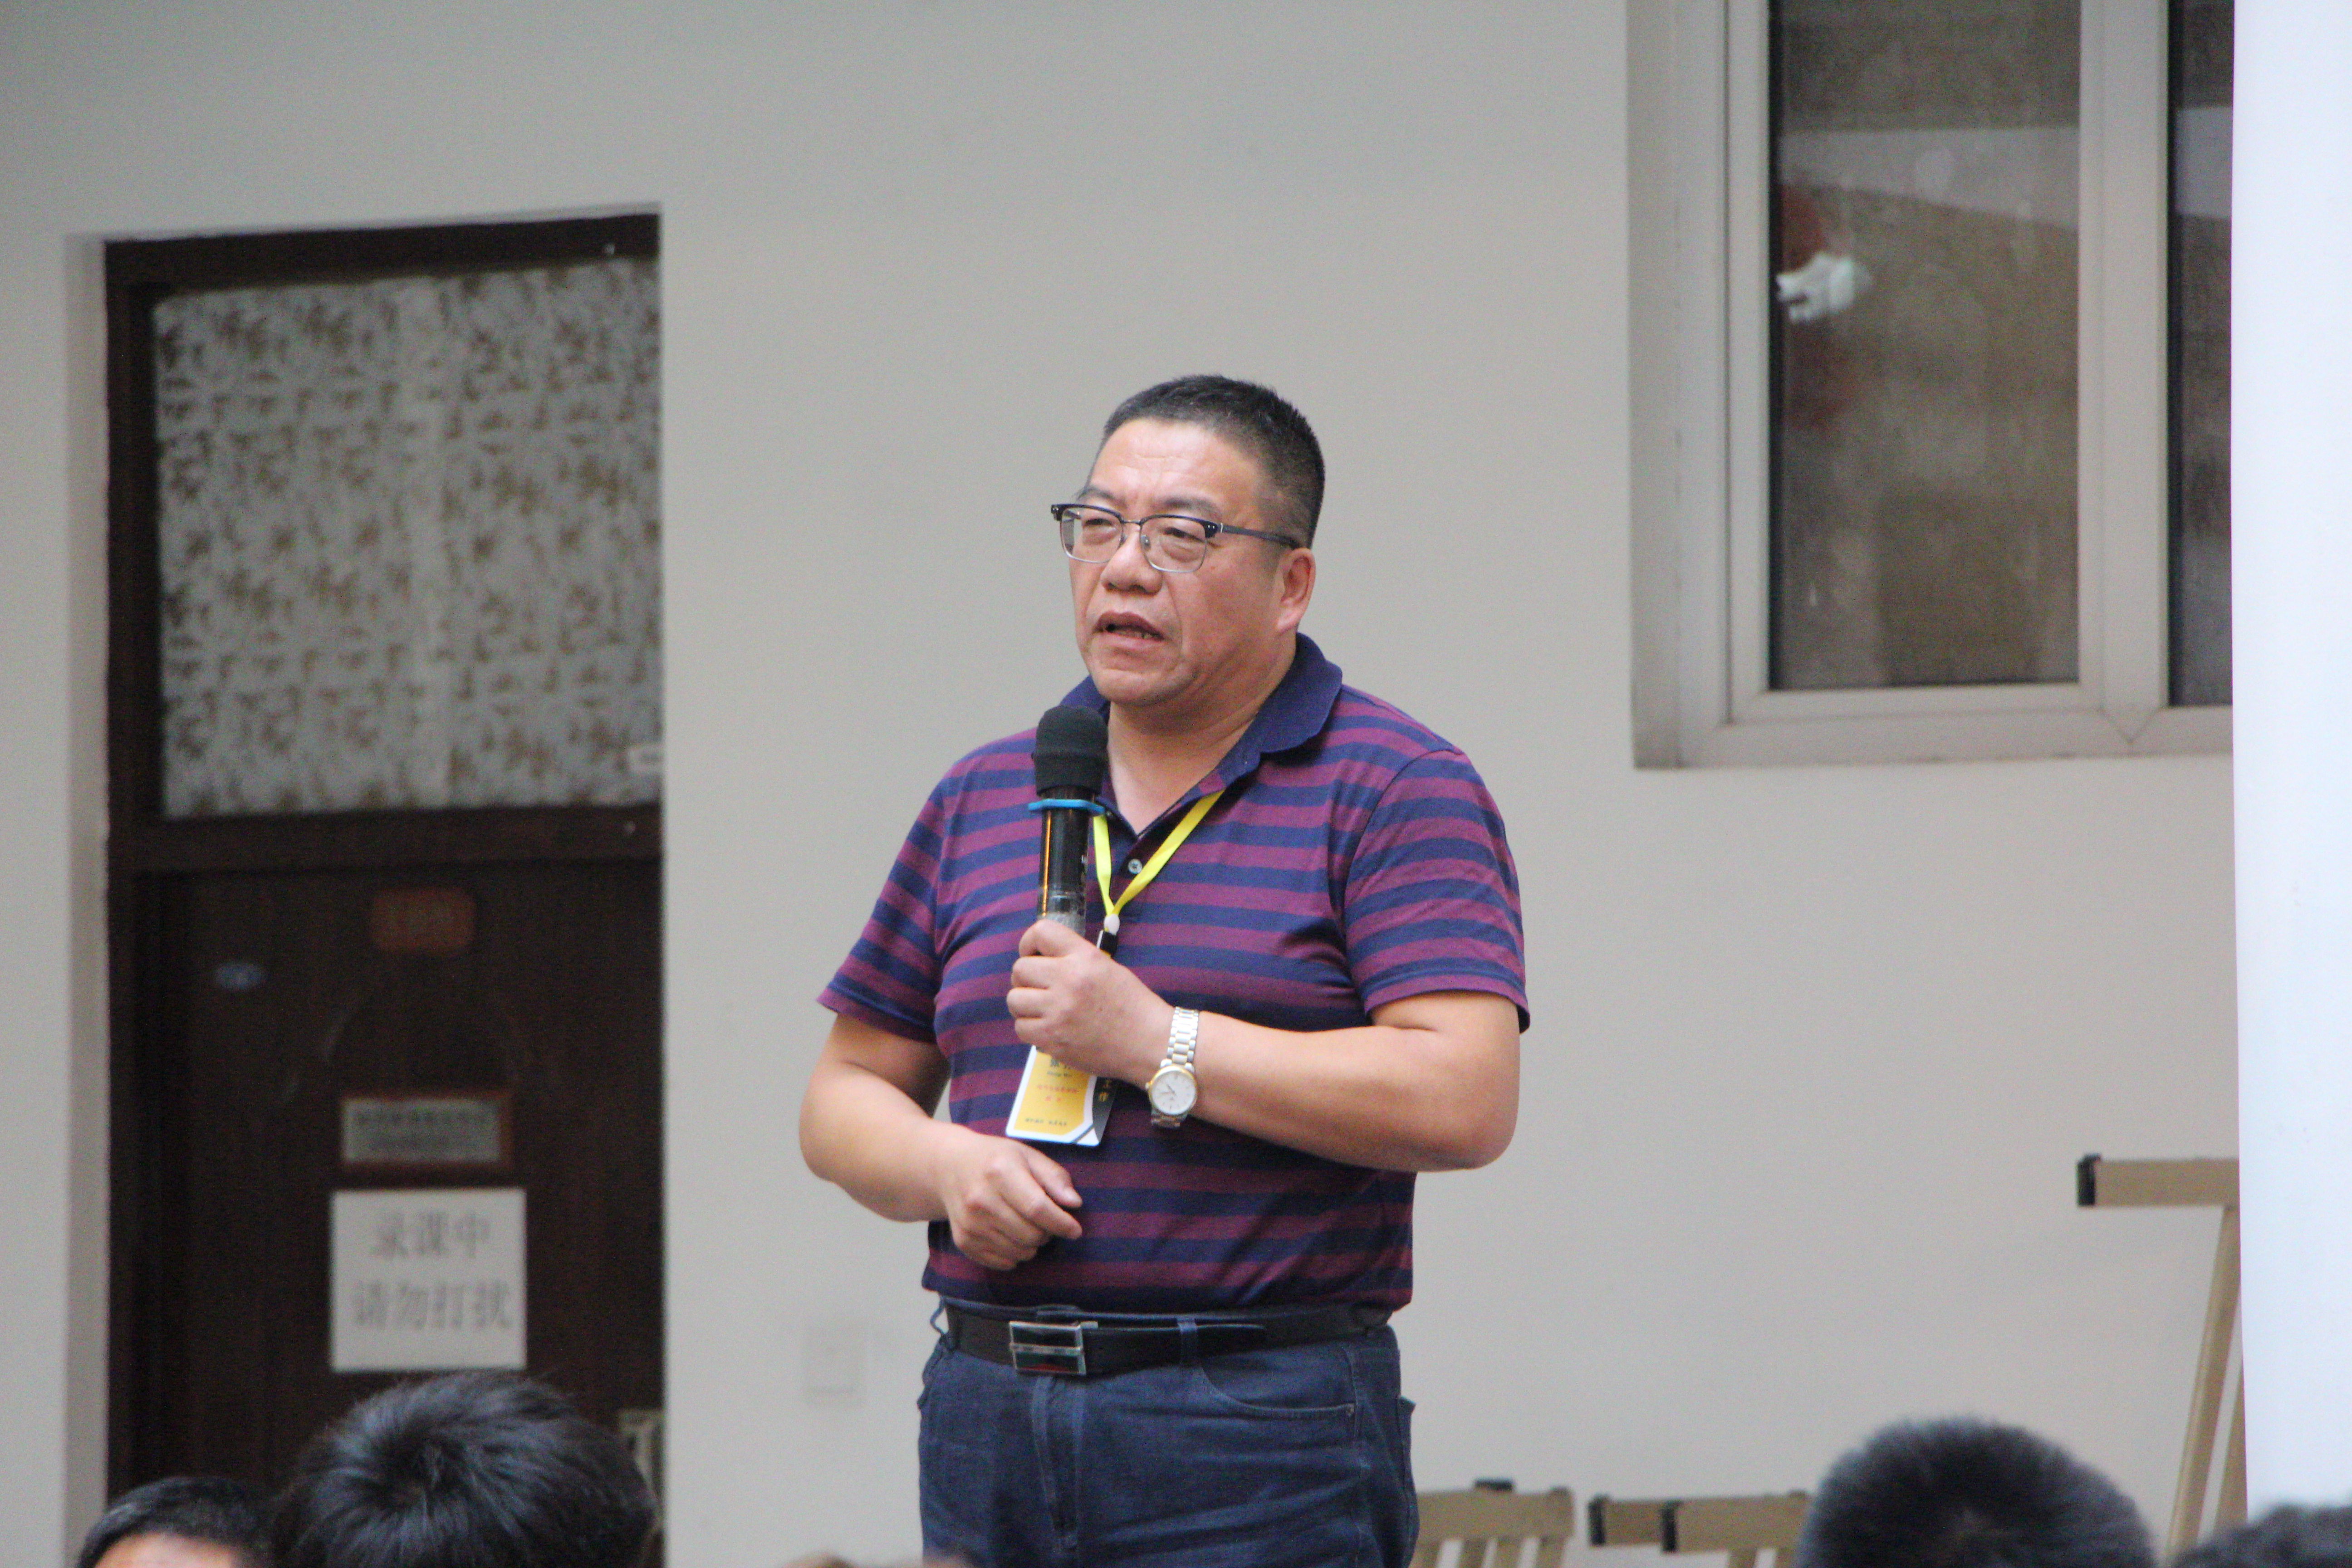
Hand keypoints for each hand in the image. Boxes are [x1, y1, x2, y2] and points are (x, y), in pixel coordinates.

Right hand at [930, 1125, 1083, 1270]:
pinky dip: (1015, 1254)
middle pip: (1030, 1234)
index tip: (1075, 1229)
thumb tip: (1074, 1203)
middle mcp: (981, 1200)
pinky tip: (1011, 1235)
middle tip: (1046, 1221)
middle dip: (1048, 1233)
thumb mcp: (1027, 1156)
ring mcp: (970, 1223)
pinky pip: (1002, 1262)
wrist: (949, 1167)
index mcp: (999, 1172)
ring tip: (1027, 1225)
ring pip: (1019, 1252)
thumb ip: (1054, 1177)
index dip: (1061, 1223)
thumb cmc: (995, 1159)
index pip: (1037, 1208)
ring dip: (1032, 1245)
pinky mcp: (963, 1240)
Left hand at [1006, 918, 1171, 1083]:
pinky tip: (1048, 1027)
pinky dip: (1031, 1028)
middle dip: (1026, 977)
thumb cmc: (1132, 1004)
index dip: (1030, 942)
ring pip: (1015, 999)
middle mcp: (1068, 981)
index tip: (1035, 954)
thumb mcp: (1107, 967)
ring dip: (1025, 1003)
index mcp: (1084, 958)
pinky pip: (1021, 1027)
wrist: (1149, 1043)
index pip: (1041, 932)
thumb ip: (1073, 958)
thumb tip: (1040, 958)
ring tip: (1042, 1008)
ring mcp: (1057, 1012)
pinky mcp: (1052, 1039)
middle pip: (1020, 968)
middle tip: (1040, 986)